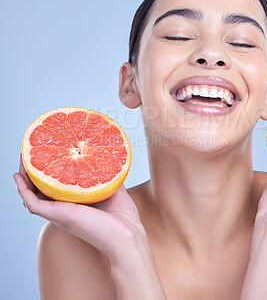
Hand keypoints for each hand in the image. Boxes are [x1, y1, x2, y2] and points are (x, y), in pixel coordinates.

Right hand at [13, 153, 145, 262]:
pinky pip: (33, 204)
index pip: (58, 186)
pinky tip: (18, 177)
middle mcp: (65, 208)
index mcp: (77, 203)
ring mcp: (60, 212)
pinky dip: (23, 191)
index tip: (48, 154)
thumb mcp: (114, 188)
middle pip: (41, 189)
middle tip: (29, 153)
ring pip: (32, 195)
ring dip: (24, 177)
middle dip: (33, 172)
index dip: (50, 171)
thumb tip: (107, 158)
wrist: (127, 234)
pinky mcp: (58, 215)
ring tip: (22, 159)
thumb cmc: (123, 218)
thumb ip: (108, 174)